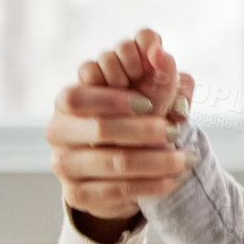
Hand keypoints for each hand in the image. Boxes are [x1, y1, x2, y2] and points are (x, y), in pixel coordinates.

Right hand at [45, 28, 195, 237]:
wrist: (116, 168)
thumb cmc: (133, 118)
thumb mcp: (146, 92)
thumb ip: (155, 68)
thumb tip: (160, 49)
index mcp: (67, 102)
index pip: (76, 97)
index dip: (112, 99)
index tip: (150, 103)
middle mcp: (58, 132)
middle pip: (97, 130)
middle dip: (141, 131)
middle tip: (176, 131)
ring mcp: (64, 165)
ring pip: (111, 164)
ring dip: (155, 161)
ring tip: (185, 158)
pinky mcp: (77, 195)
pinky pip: (116, 192)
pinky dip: (150, 185)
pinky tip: (174, 180)